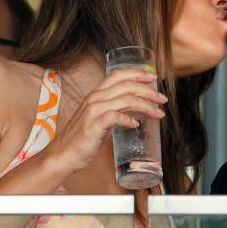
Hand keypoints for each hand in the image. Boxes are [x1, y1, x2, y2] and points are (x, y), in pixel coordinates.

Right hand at [45, 68, 166, 173]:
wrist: (64, 154)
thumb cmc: (84, 137)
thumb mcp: (100, 117)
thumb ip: (115, 109)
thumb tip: (137, 108)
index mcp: (96, 93)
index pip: (119, 74)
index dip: (137, 73)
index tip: (153, 78)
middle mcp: (95, 97)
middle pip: (127, 85)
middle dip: (149, 91)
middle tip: (162, 99)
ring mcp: (94, 110)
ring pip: (126, 100)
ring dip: (146, 106)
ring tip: (158, 114)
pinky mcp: (94, 124)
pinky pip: (116, 116)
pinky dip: (129, 119)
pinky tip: (136, 125)